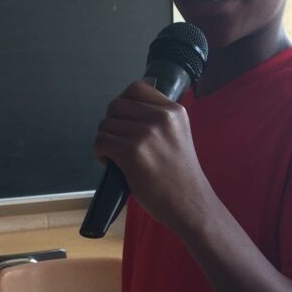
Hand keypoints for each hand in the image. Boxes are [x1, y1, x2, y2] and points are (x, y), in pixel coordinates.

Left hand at [94, 81, 210, 230]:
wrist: (190, 204)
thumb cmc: (181, 177)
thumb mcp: (178, 136)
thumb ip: (158, 121)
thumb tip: (125, 113)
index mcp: (174, 111)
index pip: (136, 88)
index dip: (124, 104)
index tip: (125, 121)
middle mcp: (161, 117)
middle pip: (116, 105)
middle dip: (112, 123)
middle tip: (119, 142)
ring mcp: (146, 134)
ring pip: (105, 125)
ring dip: (106, 141)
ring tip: (118, 157)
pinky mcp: (132, 152)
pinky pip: (101, 142)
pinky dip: (100, 153)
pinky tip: (111, 164)